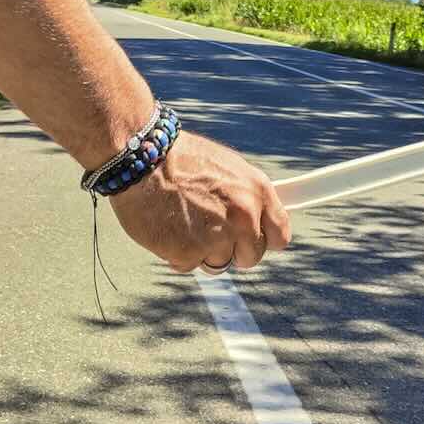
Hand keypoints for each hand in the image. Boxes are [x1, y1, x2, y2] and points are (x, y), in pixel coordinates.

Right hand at [108, 131, 291, 272]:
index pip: (280, 236)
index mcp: (257, 193)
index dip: (263, 240)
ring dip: (201, 251)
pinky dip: (176, 253)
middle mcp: (243, 217)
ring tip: (182, 222)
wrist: (142, 158)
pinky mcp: (189, 252)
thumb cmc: (181, 159)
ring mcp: (217, 238)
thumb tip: (257, 220)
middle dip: (231, 249)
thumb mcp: (228, 168)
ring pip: (218, 263)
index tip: (252, 240)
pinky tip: (167, 228)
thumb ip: (248, 197)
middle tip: (208, 230)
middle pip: (250, 257)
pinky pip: (188, 265)